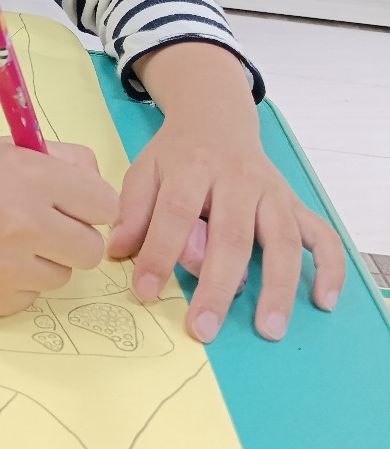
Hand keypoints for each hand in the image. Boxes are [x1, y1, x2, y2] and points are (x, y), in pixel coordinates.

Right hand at [0, 139, 119, 316]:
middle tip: (42, 227)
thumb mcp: (10, 148)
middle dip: (72, 239)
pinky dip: (15, 283)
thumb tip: (101, 192)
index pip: (105, 206)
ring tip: (5, 241)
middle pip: (91, 250)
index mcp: (31, 177)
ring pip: (62, 278)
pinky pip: (30, 298)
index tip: (71, 204)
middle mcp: (22, 223)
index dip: (90, 205)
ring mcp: (4, 267)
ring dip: (43, 263)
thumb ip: (65, 162)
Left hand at [107, 116, 344, 342]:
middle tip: (204, 329)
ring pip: (283, 241)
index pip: (177, 213)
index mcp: (193, 167)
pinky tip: (323, 301)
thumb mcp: (145, 170)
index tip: (145, 291)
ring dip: (279, 287)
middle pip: (233, 235)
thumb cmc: (177, 155)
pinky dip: (330, 268)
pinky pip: (322, 236)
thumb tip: (118, 252)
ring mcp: (272, 192)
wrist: (216, 119)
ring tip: (268, 329)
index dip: (159, 254)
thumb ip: (133, 210)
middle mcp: (238, 179)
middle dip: (218, 286)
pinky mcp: (294, 203)